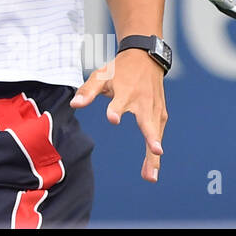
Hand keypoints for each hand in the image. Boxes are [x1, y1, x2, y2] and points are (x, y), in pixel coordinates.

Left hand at [70, 50, 167, 182]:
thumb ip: (88, 91)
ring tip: (150, 176)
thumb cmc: (120, 69)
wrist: (146, 58)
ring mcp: (154, 109)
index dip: (116, 109)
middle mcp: (143, 101)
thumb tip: (74, 105)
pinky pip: (157, 135)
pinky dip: (155, 153)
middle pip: (148, 121)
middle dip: (152, 137)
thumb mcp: (101, 75)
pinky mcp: (161, 115)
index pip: (120, 101)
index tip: (113, 118)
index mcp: (126, 91)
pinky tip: (151, 170)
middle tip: (157, 151)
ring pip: (155, 134)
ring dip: (154, 156)